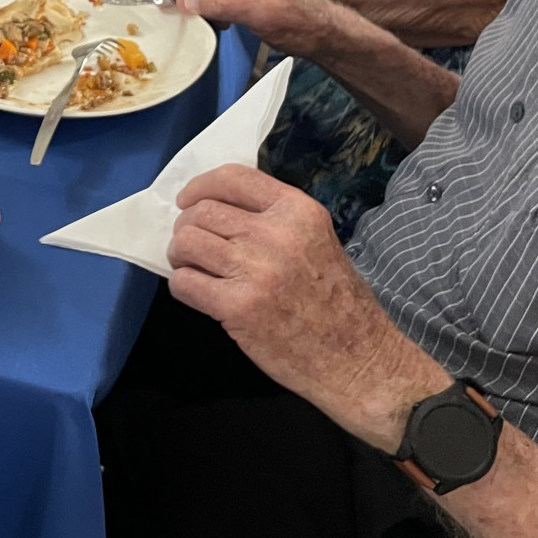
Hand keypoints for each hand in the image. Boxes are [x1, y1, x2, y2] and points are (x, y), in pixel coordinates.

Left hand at [170, 164, 444, 449]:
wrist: (357, 360)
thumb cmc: (338, 303)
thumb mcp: (316, 241)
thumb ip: (274, 220)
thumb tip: (216, 208)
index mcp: (298, 211)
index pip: (233, 178)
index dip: (201, 186)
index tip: (187, 200)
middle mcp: (276, 233)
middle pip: (202, 212)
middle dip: (186, 226)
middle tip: (191, 246)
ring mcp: (255, 269)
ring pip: (186, 243)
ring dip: (180, 255)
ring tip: (192, 267)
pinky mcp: (237, 306)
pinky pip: (184, 282)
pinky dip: (182, 285)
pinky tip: (197, 293)